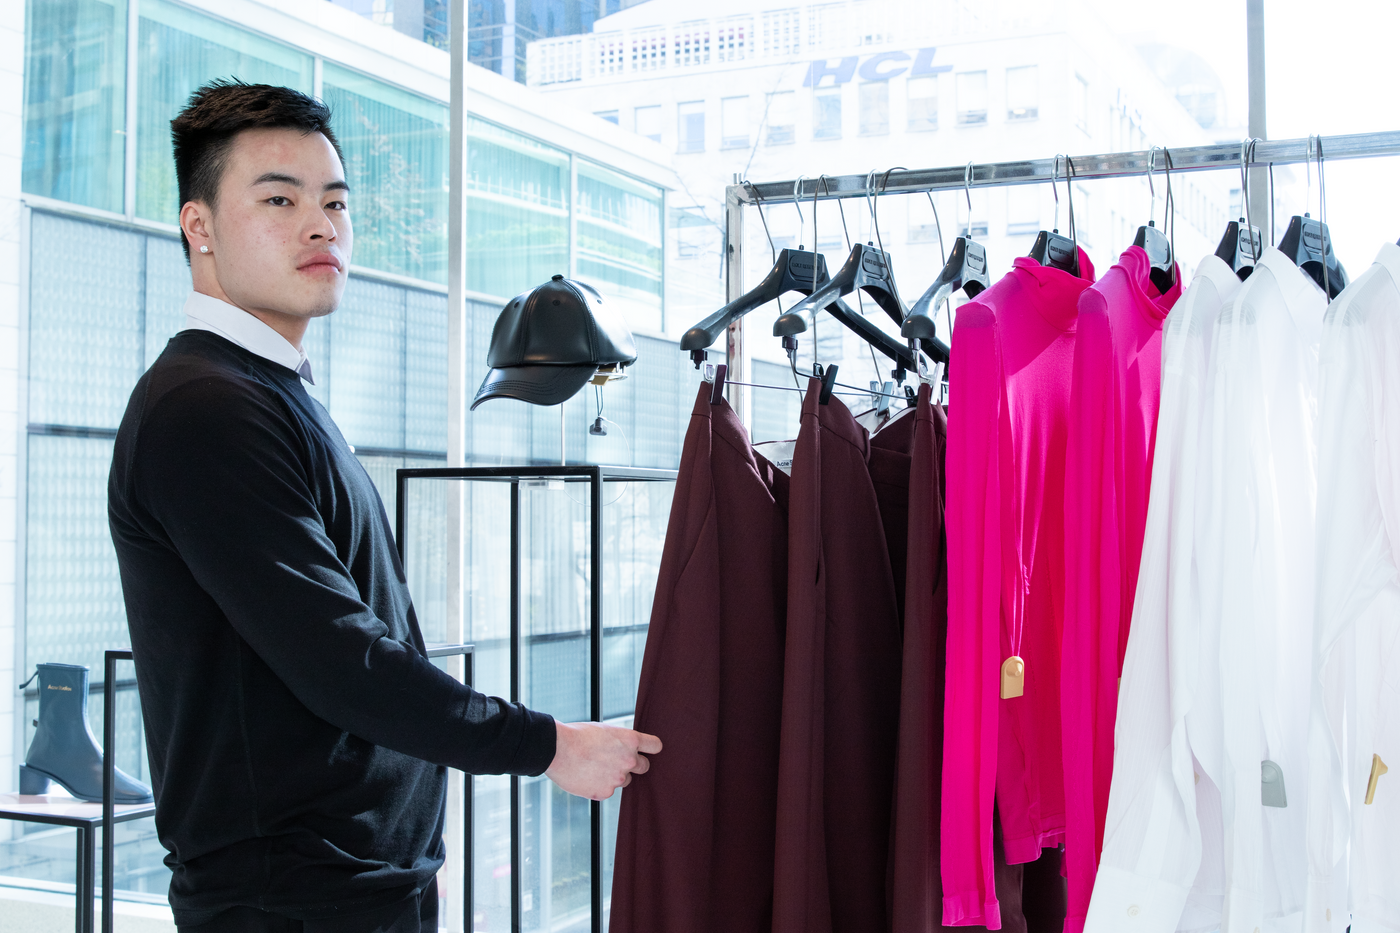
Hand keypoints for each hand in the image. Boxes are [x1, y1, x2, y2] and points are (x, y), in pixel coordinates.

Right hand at [545, 721, 661, 800]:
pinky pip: (608, 790)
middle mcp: (629, 759)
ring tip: (593, 766)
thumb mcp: (604, 731)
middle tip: (617, 760)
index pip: (655, 746)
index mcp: (630, 740)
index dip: (651, 748)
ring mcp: (618, 778)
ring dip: (615, 775)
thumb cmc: (577, 735)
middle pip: (644, 766)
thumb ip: (619, 742)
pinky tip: (585, 776)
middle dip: (634, 764)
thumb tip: (625, 749)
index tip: (647, 750)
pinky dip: (599, 785)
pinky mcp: (605, 792)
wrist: (557, 750)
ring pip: (624, 779)